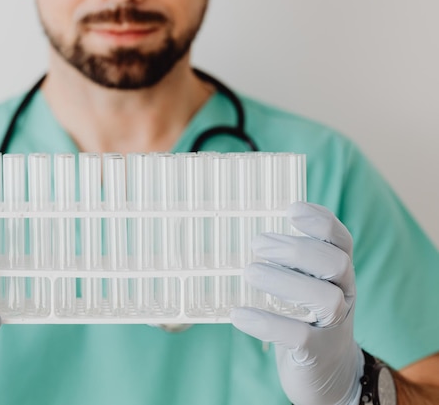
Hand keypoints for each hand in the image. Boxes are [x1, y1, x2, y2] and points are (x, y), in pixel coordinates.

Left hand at [231, 202, 362, 404]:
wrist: (329, 374)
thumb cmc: (307, 318)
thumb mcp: (305, 286)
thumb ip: (289, 263)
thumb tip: (247, 236)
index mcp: (338, 273)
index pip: (341, 240)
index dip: (321, 221)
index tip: (291, 208)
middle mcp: (344, 294)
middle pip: (335, 263)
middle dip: (297, 250)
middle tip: (257, 245)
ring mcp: (335, 326)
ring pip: (325, 299)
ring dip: (284, 282)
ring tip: (250, 273)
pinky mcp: (318, 353)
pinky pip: (299, 336)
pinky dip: (267, 323)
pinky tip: (239, 315)